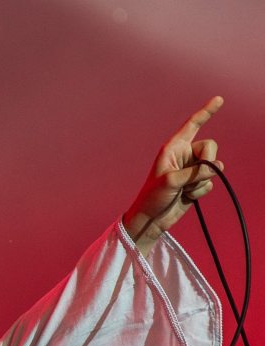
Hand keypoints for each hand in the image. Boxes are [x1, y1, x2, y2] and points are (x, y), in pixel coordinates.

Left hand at [122, 96, 224, 253]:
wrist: (151, 219)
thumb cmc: (153, 197)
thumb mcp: (171, 182)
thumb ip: (194, 173)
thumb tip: (216, 168)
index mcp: (173, 148)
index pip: (192, 125)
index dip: (206, 112)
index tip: (219, 99)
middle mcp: (184, 155)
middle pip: (210, 147)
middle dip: (206, 162)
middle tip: (189, 178)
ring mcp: (192, 169)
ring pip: (214, 167)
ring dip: (200, 182)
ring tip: (182, 190)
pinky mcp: (197, 183)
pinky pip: (210, 182)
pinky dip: (200, 192)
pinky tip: (186, 197)